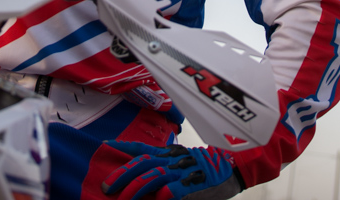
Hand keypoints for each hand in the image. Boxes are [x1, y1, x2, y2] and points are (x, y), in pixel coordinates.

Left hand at [101, 142, 241, 199]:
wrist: (234, 167)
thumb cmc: (207, 169)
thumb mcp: (185, 163)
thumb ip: (166, 169)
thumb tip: (147, 181)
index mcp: (169, 154)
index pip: (142, 149)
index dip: (123, 147)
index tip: (105, 144)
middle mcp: (172, 160)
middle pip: (141, 164)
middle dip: (121, 175)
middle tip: (107, 187)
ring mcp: (181, 172)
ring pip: (152, 177)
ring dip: (134, 189)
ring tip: (121, 199)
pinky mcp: (192, 186)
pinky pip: (172, 190)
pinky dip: (162, 196)